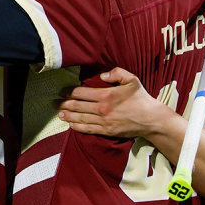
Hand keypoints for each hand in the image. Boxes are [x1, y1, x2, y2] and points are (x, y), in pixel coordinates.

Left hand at [57, 67, 174, 138]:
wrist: (150, 119)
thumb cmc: (141, 98)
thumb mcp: (132, 80)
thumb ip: (117, 73)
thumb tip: (102, 75)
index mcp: (106, 95)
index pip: (81, 93)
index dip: (69, 92)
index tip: (62, 92)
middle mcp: (102, 109)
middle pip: (77, 106)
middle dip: (63, 104)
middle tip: (54, 103)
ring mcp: (103, 121)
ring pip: (80, 118)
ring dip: (67, 116)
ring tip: (59, 114)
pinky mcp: (106, 131)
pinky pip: (88, 129)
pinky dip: (77, 127)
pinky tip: (71, 125)